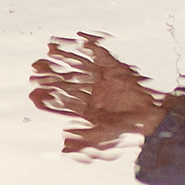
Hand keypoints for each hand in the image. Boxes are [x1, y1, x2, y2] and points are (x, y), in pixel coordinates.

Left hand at [30, 33, 163, 154]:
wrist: (152, 118)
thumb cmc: (127, 129)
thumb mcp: (103, 136)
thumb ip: (84, 140)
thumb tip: (63, 148)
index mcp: (87, 108)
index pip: (63, 101)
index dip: (48, 98)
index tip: (33, 94)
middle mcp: (92, 92)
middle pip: (68, 80)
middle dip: (52, 74)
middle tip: (35, 67)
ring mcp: (103, 80)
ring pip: (80, 66)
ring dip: (66, 57)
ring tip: (50, 48)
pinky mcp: (115, 68)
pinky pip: (101, 54)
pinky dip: (92, 45)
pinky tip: (80, 37)